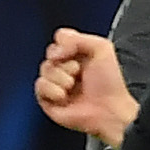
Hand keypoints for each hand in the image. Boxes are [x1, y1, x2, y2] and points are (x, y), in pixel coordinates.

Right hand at [36, 29, 135, 144]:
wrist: (108, 110)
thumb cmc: (109, 84)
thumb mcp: (101, 48)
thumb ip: (76, 38)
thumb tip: (54, 50)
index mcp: (78, 53)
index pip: (59, 39)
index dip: (63, 44)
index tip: (72, 51)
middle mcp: (66, 67)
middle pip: (49, 53)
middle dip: (63, 63)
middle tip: (77, 72)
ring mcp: (56, 83)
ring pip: (43, 69)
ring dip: (59, 78)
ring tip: (71, 86)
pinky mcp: (48, 99)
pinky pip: (39, 86)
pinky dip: (51, 90)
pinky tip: (63, 96)